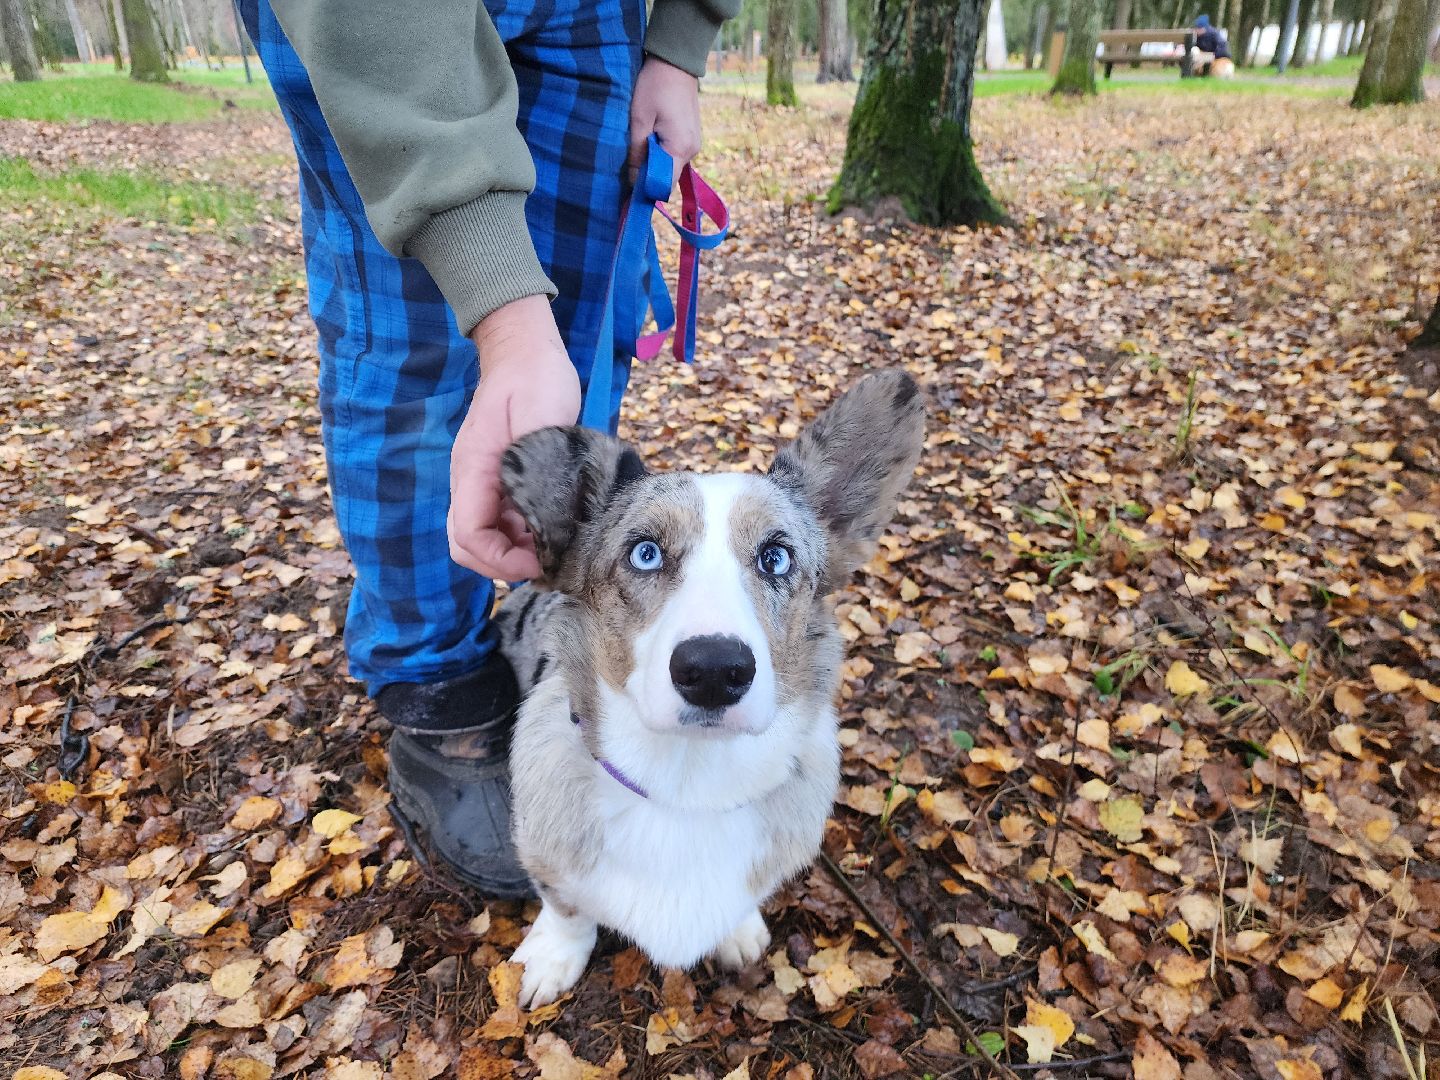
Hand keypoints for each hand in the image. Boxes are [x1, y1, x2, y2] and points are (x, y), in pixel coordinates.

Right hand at [448, 295, 580, 580]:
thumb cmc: (536, 378)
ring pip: (483, 535)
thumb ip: (540, 471)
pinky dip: (521, 533)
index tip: (539, 561)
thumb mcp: (544, 422)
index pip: (469, 534)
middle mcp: (470, 479)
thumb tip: (547, 519)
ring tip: (554, 548)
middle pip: (467, 543)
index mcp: (474, 468)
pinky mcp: (496, 477)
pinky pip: (498, 519)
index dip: (501, 559)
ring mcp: (481, 479)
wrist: (524, 348)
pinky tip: (552, 527)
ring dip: (514, 550)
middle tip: (546, 564)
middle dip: (502, 563)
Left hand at [629, 55, 700, 181]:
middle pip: (668, 177)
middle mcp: (692, 150)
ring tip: (637, 145)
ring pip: (670, 165)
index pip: (664, 184)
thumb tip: (634, 182)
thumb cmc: (655, 86)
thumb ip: (637, 152)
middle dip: (648, 175)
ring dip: (653, 161)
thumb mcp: (639, 119)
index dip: (646, 189)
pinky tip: (649, 137)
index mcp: (680, 148)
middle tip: (627, 164)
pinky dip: (660, 152)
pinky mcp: (690, 135)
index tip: (628, 190)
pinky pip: (674, 153)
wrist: (676, 61)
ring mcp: (694, 143)